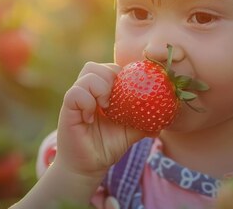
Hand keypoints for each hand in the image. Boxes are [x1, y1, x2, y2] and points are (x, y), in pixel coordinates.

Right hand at [55, 62, 155, 179]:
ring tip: (105, 108)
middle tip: (116, 101)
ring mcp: (76, 97)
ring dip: (101, 89)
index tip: (129, 94)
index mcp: (102, 91)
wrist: (89, 165)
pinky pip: (76, 93)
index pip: (111, 68)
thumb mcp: (131, 132)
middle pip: (97, 66)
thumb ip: (144, 121)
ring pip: (88, 74)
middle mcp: (87, 90)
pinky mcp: (67, 108)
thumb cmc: (108, 145)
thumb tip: (164, 119)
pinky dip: (87, 102)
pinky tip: (91, 118)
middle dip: (111, 79)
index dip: (121, 75)